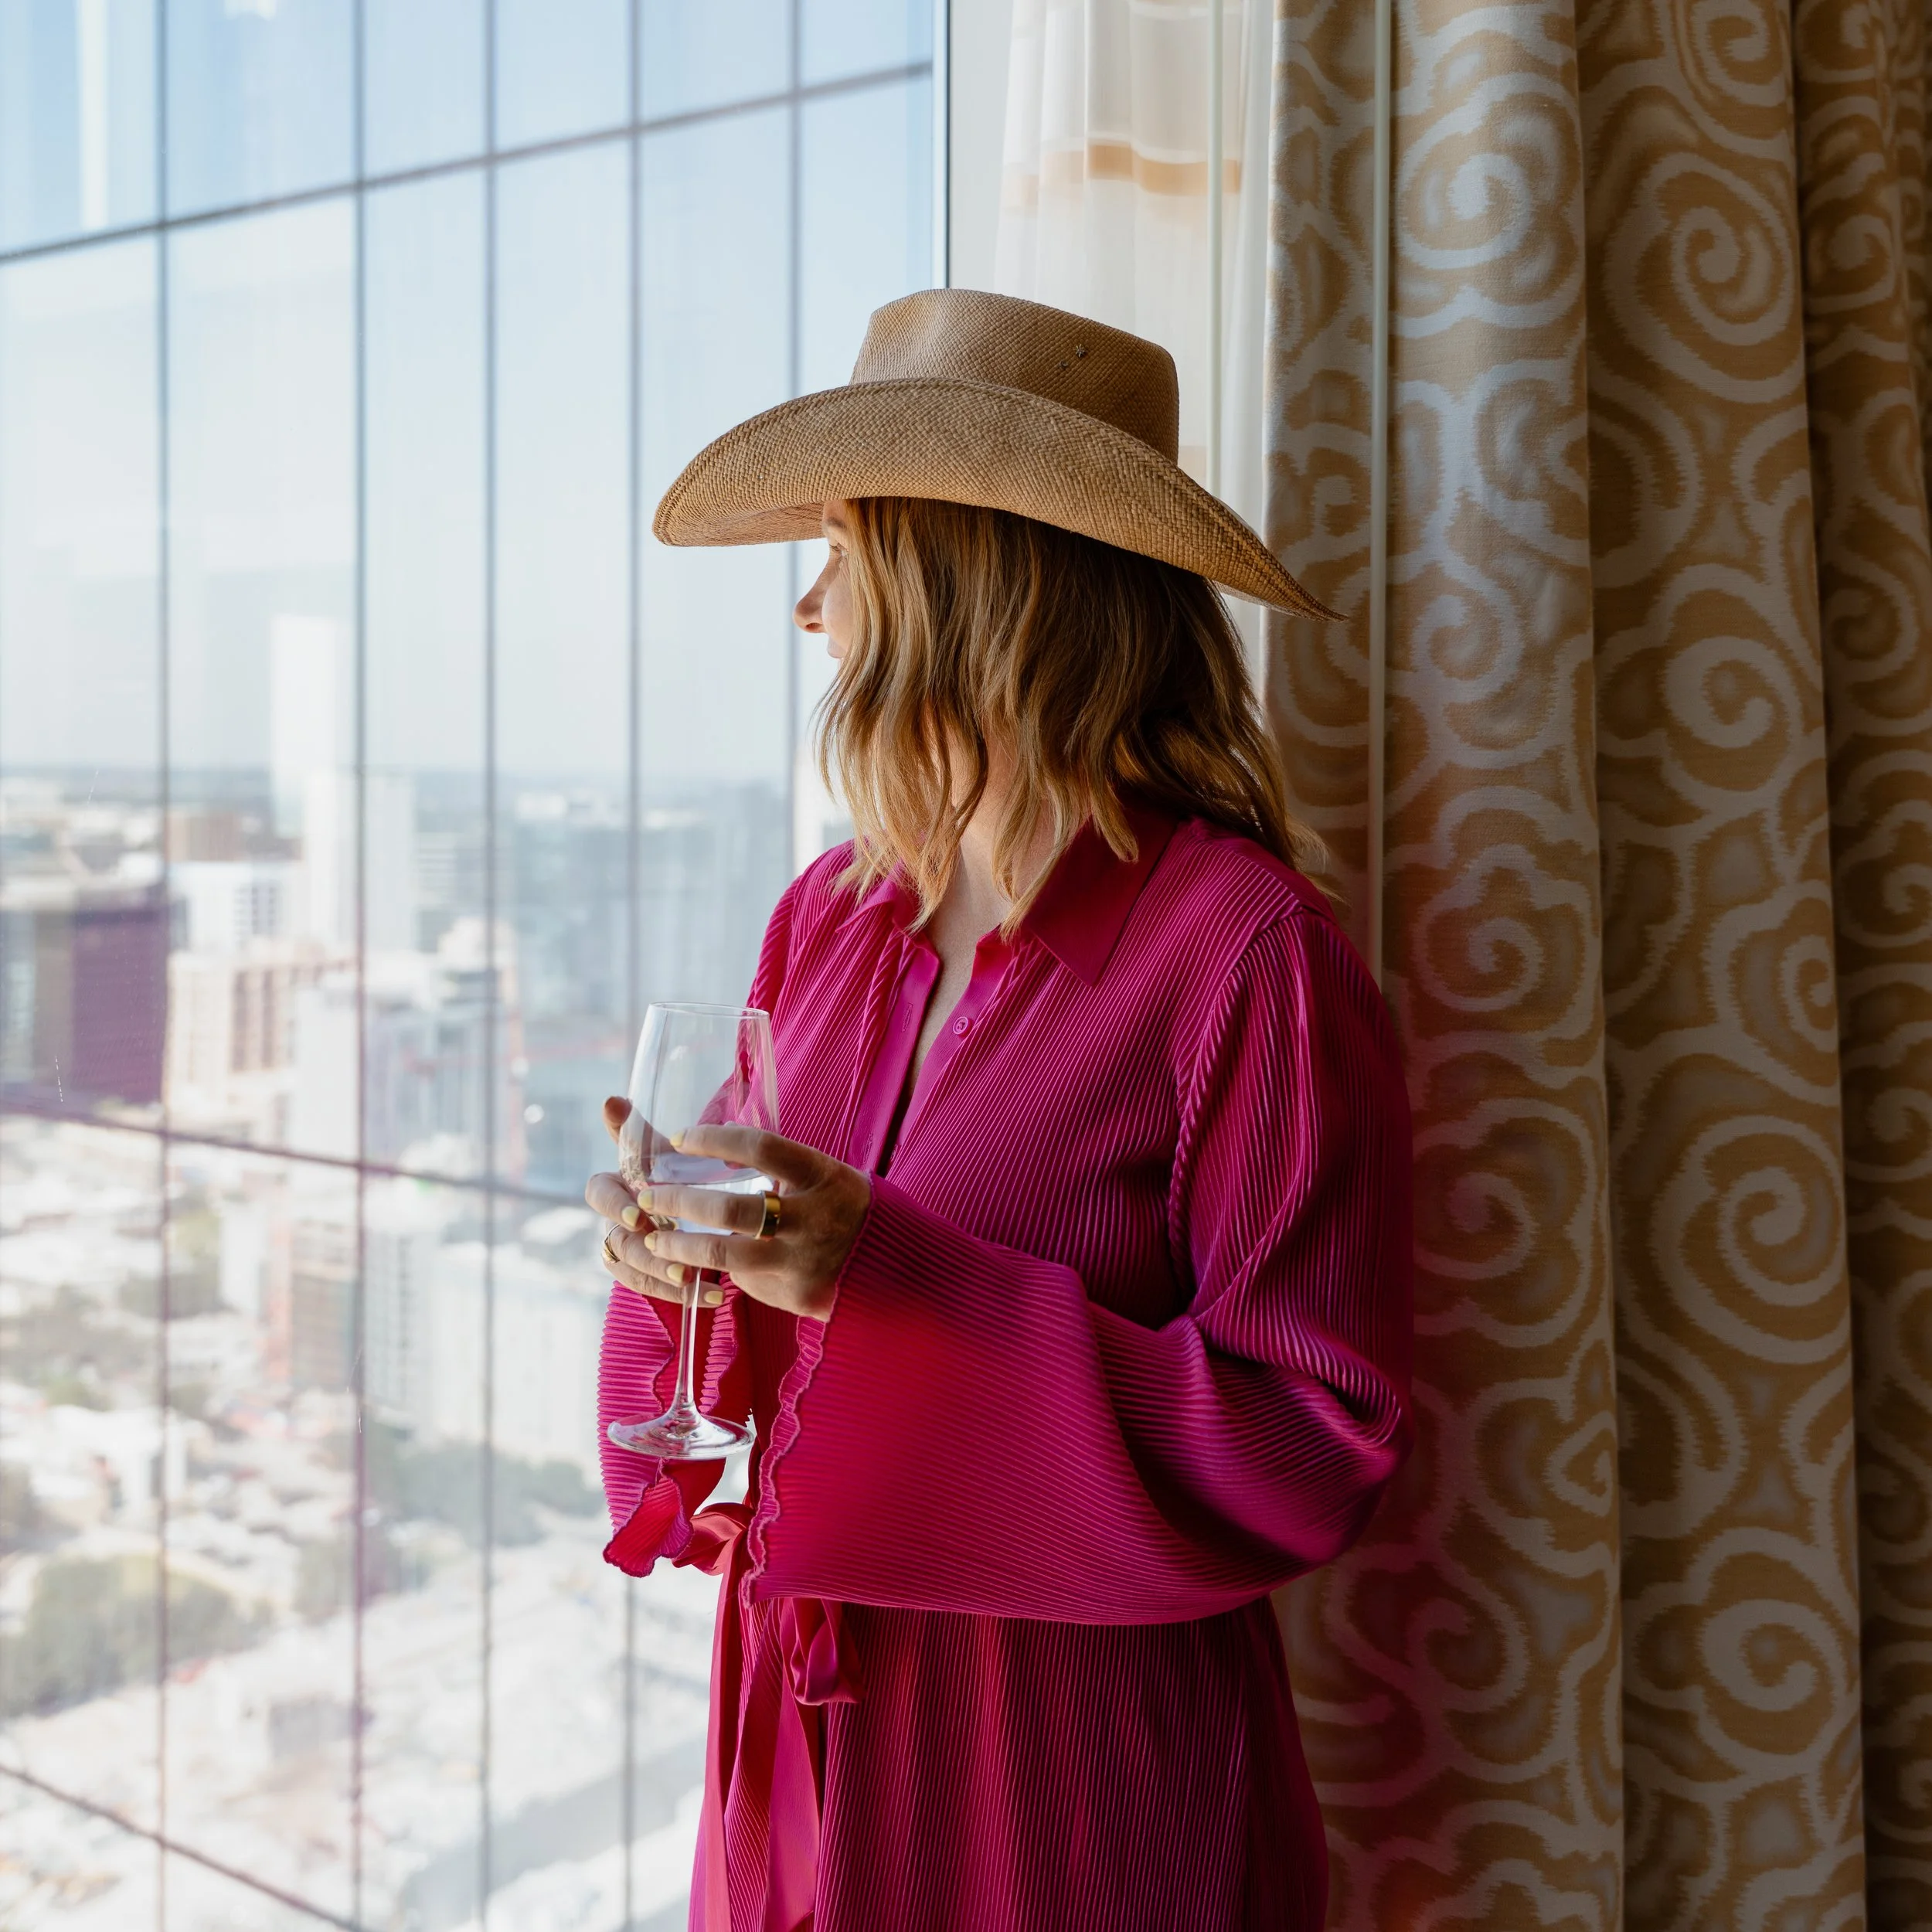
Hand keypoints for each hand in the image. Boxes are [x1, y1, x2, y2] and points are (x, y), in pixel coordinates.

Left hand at [584, 1097, 869, 1321]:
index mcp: (822, 1175)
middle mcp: (813, 1217)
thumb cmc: (842, 1207)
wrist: (890, 1266)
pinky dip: (726, 1269)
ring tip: (654, 1240)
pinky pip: (746, 1279)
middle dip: (678, 1201)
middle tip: (646, 1196)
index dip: (714, 1140)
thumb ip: (777, 1167)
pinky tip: (712, 1265)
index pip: (760, 1147)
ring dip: (679, 1246)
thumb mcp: (823, 1175)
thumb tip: (710, 1146)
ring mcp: (803, 1259)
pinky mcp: (796, 1293)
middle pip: (730, 1207)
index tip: (679, 1138)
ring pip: (724, 1253)